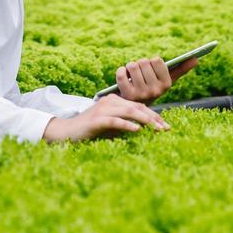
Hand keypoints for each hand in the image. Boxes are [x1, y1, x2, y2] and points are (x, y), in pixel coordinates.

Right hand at [42, 95, 169, 142]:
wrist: (66, 132)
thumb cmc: (89, 131)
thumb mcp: (110, 126)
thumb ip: (125, 124)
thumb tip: (145, 130)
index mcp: (114, 101)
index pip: (139, 105)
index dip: (154, 115)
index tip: (166, 125)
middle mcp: (110, 101)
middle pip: (137, 107)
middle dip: (154, 118)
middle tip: (167, 128)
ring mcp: (103, 109)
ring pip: (129, 112)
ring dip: (146, 121)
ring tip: (158, 129)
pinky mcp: (97, 120)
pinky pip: (115, 121)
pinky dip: (128, 125)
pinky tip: (138, 130)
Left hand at [113, 55, 199, 104]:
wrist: (133, 108)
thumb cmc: (151, 89)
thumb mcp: (165, 81)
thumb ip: (181, 69)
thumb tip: (196, 59)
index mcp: (166, 84)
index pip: (157, 60)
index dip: (151, 62)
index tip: (150, 70)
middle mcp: (155, 91)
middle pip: (143, 62)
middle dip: (140, 65)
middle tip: (139, 75)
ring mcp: (141, 93)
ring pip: (132, 66)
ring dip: (129, 67)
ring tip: (131, 76)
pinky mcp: (127, 94)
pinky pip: (121, 73)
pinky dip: (120, 71)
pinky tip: (123, 77)